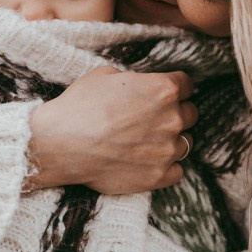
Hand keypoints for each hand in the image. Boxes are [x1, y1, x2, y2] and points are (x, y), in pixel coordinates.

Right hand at [27, 65, 196, 193]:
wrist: (60, 145)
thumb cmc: (80, 105)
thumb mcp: (106, 75)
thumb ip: (134, 80)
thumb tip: (138, 86)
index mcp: (164, 89)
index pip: (186, 85)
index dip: (173, 88)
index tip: (163, 94)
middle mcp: (173, 119)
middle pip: (190, 114)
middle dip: (175, 113)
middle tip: (152, 118)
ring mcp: (167, 150)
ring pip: (185, 143)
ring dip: (171, 141)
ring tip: (147, 142)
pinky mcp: (159, 176)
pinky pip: (177, 171)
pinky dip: (166, 167)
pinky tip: (147, 161)